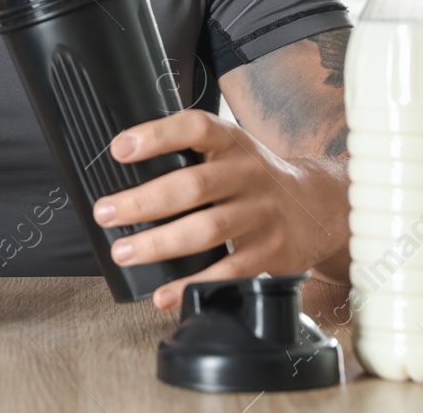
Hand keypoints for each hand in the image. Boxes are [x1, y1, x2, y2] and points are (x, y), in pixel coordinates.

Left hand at [89, 108, 349, 309]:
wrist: (318, 205)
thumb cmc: (253, 177)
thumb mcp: (230, 151)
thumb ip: (189, 154)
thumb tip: (122, 165)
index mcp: (231, 142)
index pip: (195, 127)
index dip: (156, 136)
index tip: (119, 149)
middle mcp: (248, 173)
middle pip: (192, 186)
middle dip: (142, 202)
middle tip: (104, 213)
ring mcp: (262, 213)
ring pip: (207, 230)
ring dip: (159, 244)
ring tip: (124, 252)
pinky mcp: (271, 251)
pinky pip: (229, 271)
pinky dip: (193, 284)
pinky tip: (164, 294)